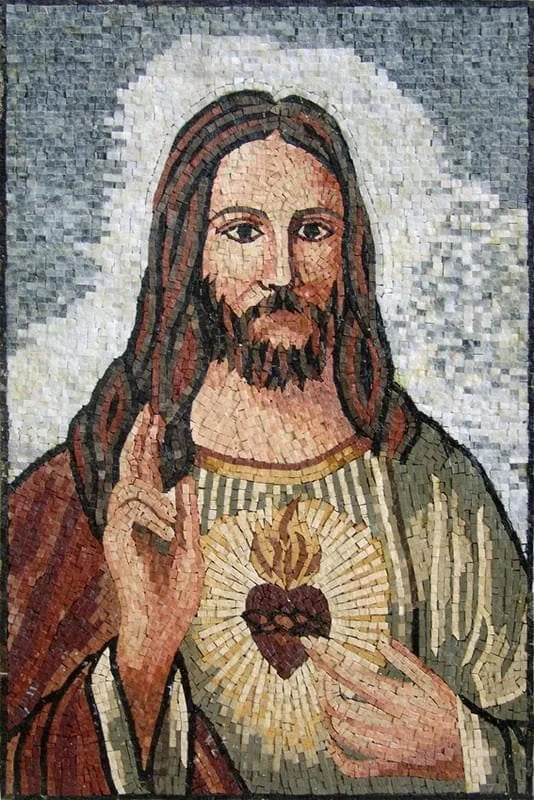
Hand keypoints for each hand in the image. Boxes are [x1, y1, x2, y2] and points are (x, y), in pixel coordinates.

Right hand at [103, 404, 203, 669]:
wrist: (162, 629)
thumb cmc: (177, 595)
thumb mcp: (191, 549)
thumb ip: (187, 515)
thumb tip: (185, 478)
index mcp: (150, 518)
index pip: (146, 472)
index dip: (148, 444)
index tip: (155, 416)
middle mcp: (131, 519)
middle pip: (130, 468)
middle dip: (140, 439)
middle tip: (150, 410)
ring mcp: (119, 529)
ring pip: (129, 486)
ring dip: (156, 498)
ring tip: (173, 528)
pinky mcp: (113, 541)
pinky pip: (130, 508)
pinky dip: (153, 515)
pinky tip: (167, 534)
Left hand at [302, 637, 463, 781]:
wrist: (473, 753)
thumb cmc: (452, 714)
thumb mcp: (434, 682)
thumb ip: (405, 661)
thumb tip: (380, 640)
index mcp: (399, 699)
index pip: (352, 675)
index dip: (328, 658)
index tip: (312, 644)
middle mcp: (389, 724)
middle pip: (340, 704)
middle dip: (323, 684)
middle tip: (322, 670)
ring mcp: (387, 748)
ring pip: (342, 733)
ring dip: (328, 713)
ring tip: (327, 696)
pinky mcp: (389, 766)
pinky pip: (355, 767)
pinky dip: (338, 755)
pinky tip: (331, 739)